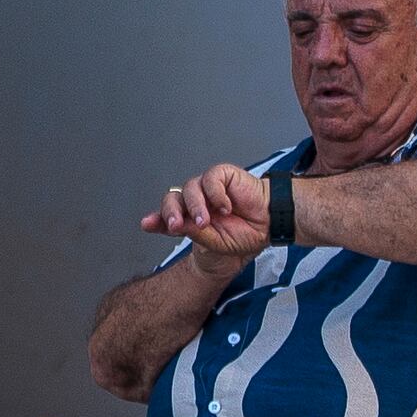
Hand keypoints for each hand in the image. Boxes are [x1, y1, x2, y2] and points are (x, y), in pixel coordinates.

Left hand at [142, 160, 276, 263]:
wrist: (270, 225)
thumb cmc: (245, 233)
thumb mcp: (217, 241)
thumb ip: (196, 232)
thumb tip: (176, 225)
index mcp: (192, 217)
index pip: (169, 216)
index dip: (157, 220)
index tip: (147, 224)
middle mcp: (196, 201)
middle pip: (172, 199)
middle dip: (170, 213)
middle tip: (176, 225)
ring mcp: (207, 187)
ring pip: (188, 189)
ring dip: (195, 207)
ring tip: (207, 222)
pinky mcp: (221, 176)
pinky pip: (210, 179)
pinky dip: (215, 195)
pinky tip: (226, 207)